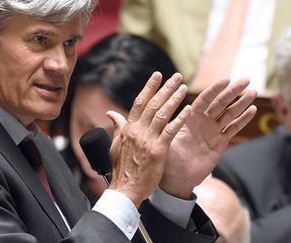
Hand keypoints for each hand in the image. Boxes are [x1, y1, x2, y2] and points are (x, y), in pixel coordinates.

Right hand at [106, 72, 191, 207]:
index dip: (149, 88)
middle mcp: (137, 131)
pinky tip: (188, 110)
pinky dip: (180, 119)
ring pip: (162, 114)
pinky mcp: (158, 151)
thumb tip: (111, 113)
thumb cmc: (122, 168)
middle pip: (153, 104)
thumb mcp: (115, 144)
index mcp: (127, 128)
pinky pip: (170, 131)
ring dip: (174, 99)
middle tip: (176, 76)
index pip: (139, 102)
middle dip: (165, 88)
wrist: (125, 188)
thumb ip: (117, 127)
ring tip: (184, 87)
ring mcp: (148, 140)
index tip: (157, 75)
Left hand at [159, 77, 256, 198]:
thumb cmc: (167, 158)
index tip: (225, 79)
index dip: (214, 90)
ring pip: (229, 114)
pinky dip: (243, 120)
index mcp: (188, 119)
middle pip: (219, 104)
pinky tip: (252, 110)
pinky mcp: (220, 144)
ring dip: (241, 103)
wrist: (176, 179)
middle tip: (246, 80)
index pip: (204, 100)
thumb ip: (168, 123)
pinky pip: (232, 129)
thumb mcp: (165, 138)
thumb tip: (161, 106)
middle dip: (232, 92)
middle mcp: (202, 123)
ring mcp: (212, 132)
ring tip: (254, 91)